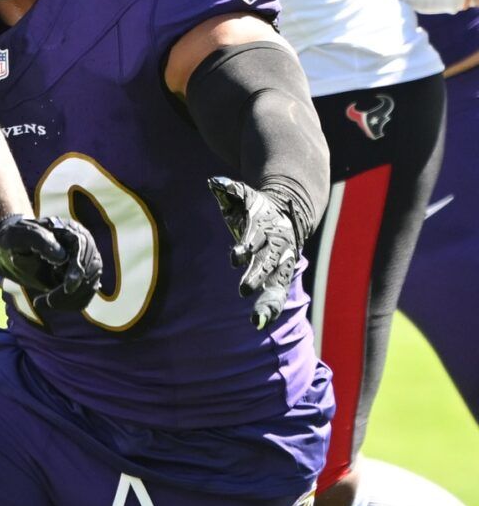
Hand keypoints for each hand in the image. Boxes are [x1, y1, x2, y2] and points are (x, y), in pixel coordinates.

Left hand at [0, 213, 101, 316]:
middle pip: (91, 270)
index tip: (67, 287)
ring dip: (68, 300)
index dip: (78, 269)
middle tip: (44, 301)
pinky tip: (48, 302)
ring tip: (41, 302)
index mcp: (70, 229)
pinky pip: (84, 295)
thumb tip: (62, 257)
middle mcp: (84, 244)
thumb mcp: (19, 236)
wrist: (12, 247)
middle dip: (71, 291)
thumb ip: (39, 241)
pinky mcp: (82, 277)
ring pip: (89, 286)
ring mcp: (85, 261)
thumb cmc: (15, 238)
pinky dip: (69, 303)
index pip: (84, 248)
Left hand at [208, 176, 302, 328]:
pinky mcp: (280, 274)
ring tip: (258, 320)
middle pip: (267, 262)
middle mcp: (276, 247)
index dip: (245, 246)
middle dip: (256, 275)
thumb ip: (231, 190)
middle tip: (243, 289)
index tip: (235, 257)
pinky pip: (277, 293)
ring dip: (268, 300)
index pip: (255, 237)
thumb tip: (215, 182)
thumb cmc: (256, 206)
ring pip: (277, 283)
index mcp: (265, 227)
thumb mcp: (245, 196)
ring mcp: (281, 262)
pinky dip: (270, 308)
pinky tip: (260, 324)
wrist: (289, 211)